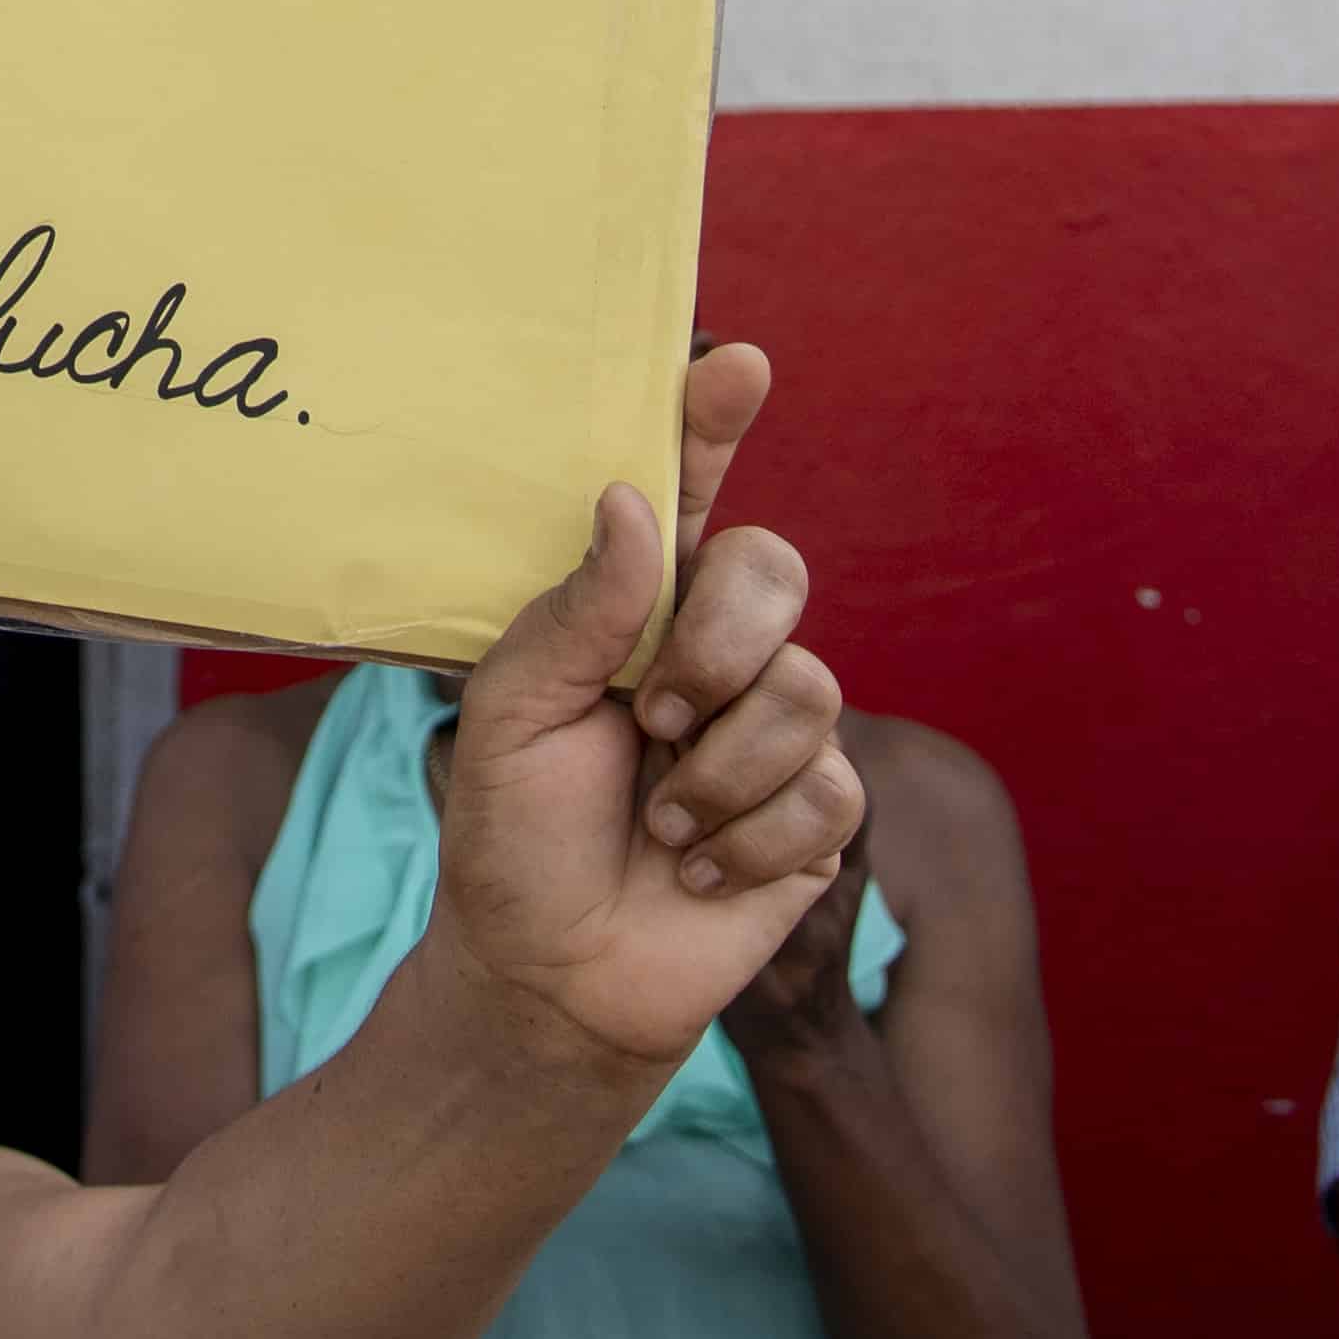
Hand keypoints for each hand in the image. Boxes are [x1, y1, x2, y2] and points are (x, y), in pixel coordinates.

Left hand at [434, 344, 861, 1068]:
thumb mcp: (512, 713)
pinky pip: (827, 787)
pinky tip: (697, 867)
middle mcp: (716, 650)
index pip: (686, 493)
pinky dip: (746, 838)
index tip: (735, 364)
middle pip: (774, 570)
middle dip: (716, 645)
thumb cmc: (516, 834)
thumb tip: (634, 503)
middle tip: (651, 717)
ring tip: (658, 820)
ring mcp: (774, 728)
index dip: (712, 423)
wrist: (553, 975)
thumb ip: (577, 611)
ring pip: (809, 686)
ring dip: (720, 770)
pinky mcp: (819, 812)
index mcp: (636, 607)